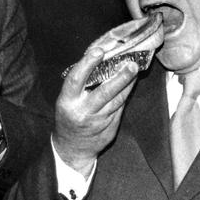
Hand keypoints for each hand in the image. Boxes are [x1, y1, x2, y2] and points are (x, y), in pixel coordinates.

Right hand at [52, 47, 138, 177]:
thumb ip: (79, 85)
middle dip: (119, 77)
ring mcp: (98, 121)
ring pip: (116, 100)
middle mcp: (83, 111)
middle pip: (104, 92)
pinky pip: (120, 107)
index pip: (76, 79)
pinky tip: (130, 83)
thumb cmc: (68, 116)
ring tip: (134, 68)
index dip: (87, 63)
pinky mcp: (110, 128)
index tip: (99, 51)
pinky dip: (126, 94)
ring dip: (127, 83)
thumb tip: (99, 62)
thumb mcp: (66, 100)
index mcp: (67, 101)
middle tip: (130, 63)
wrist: (72, 148)